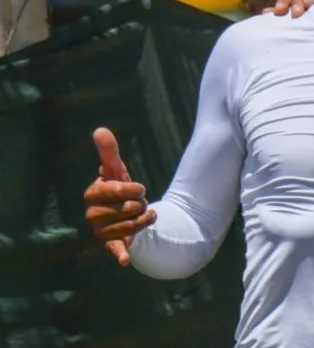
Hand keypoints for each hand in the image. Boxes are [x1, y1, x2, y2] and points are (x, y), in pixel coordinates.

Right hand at [83, 127, 156, 266]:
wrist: (129, 214)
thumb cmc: (120, 188)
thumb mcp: (117, 170)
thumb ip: (109, 151)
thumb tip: (100, 130)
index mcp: (92, 194)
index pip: (114, 189)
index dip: (132, 188)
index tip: (140, 187)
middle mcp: (92, 214)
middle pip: (126, 208)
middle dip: (139, 204)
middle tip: (138, 203)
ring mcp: (100, 231)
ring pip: (131, 224)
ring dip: (144, 218)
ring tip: (143, 214)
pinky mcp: (111, 245)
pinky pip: (114, 249)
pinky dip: (120, 254)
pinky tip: (125, 260)